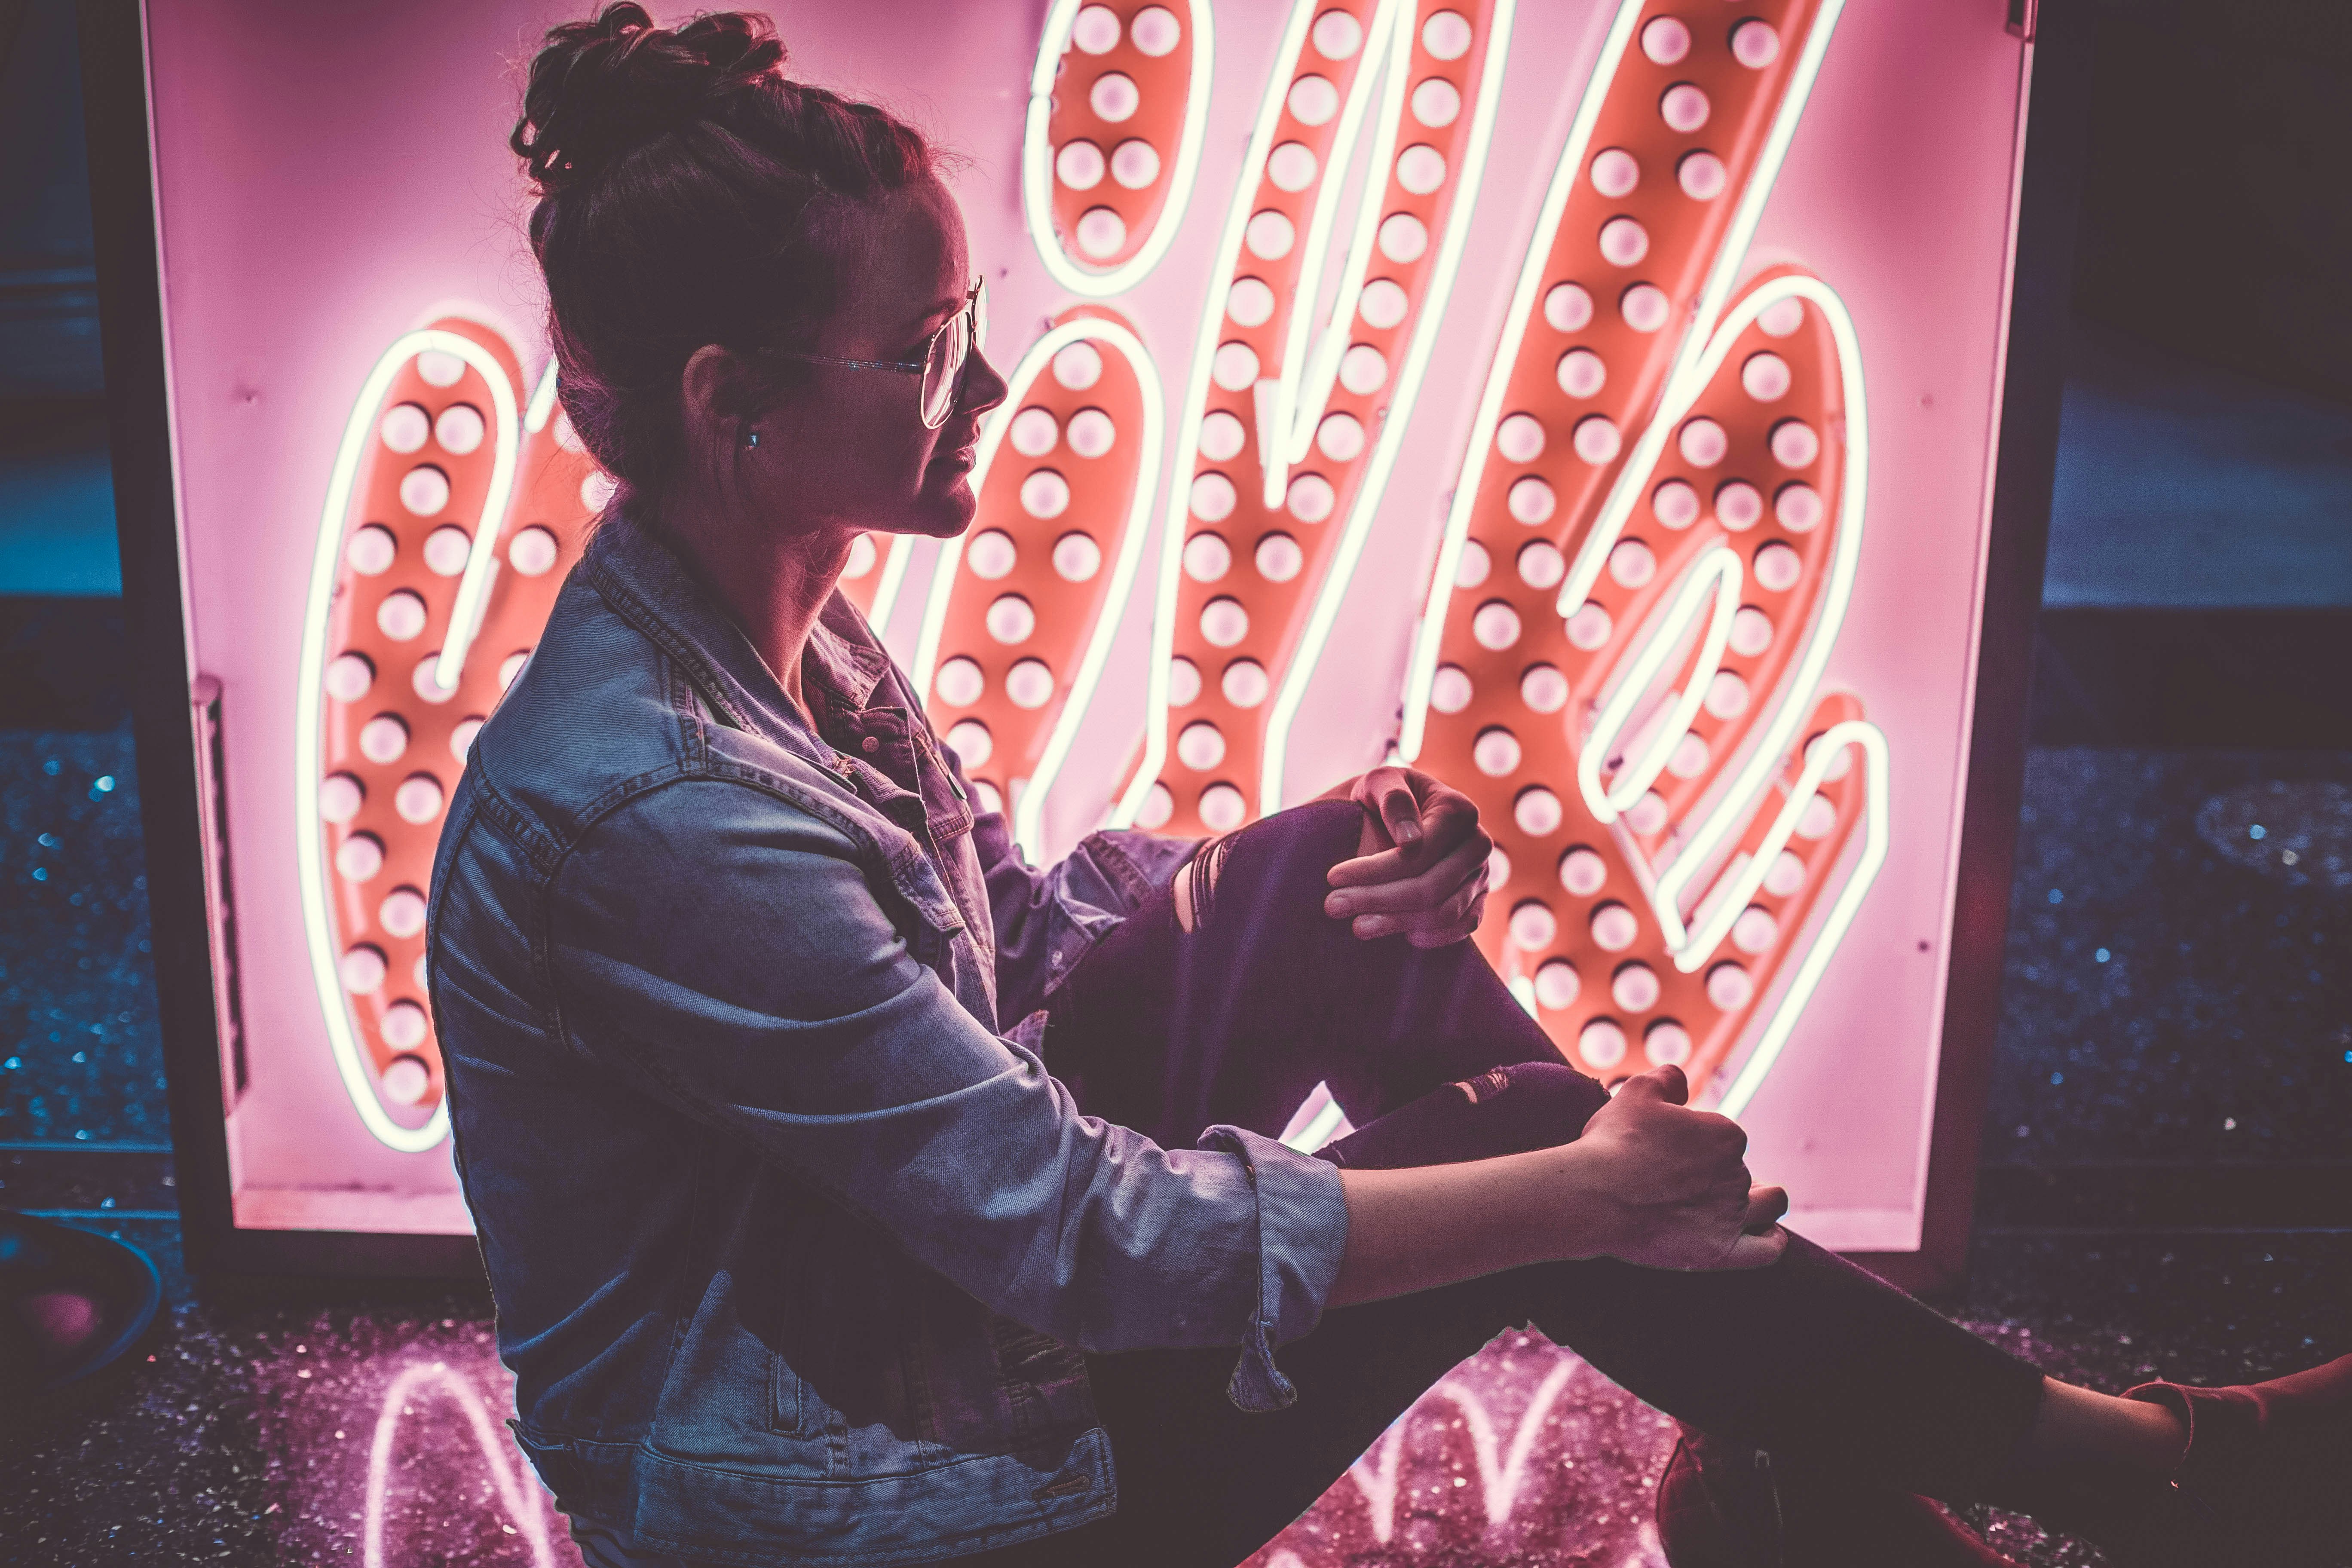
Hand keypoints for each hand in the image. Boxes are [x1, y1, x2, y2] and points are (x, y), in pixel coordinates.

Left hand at [1322, 765, 1492, 945]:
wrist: (1401, 813)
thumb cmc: (1385, 794)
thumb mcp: (1381, 781)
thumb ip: (1393, 800)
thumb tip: (1409, 840)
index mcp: (1459, 811)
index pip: (1418, 854)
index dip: (1374, 869)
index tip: (1332, 877)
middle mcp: (1477, 844)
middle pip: (1430, 887)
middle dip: (1377, 899)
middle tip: (1333, 906)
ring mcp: (1482, 873)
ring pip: (1444, 911)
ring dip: (1397, 923)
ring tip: (1356, 926)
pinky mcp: (1479, 897)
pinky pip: (1464, 925)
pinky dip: (1434, 936)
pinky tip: (1401, 936)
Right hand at [1562, 1066, 1787, 1270]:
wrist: (1594, 1196)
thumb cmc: (1613, 1142)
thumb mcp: (1637, 1091)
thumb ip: (1668, 1078)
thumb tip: (1682, 1081)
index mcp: (1726, 1135)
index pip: (1726, 1138)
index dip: (1699, 1144)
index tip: (1671, 1153)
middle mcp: (1737, 1174)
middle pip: (1740, 1172)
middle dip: (1717, 1174)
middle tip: (1681, 1180)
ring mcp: (1732, 1216)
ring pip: (1768, 1205)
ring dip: (1757, 1201)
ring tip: (1728, 1203)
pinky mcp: (1720, 1251)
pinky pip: (1768, 1249)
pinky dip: (1770, 1239)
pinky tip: (1763, 1233)